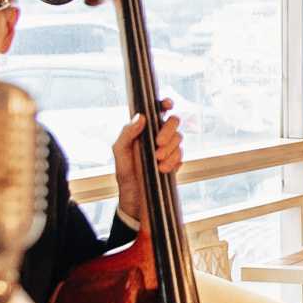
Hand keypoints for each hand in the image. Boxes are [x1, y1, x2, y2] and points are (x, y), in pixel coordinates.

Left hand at [114, 100, 181, 226]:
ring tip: (157, 162)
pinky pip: (182, 155)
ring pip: (179, 138)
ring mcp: (168, 148)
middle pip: (173, 121)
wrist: (136, 199)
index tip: (167, 105)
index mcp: (144, 129)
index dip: (165, 104)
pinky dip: (172, 162)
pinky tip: (162, 169)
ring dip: (169, 150)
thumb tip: (140, 117)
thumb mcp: (120, 152)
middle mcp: (157, 135)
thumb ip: (127, 133)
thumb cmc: (125, 174)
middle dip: (168, 131)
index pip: (157, 110)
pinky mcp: (176, 160)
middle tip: (158, 143)